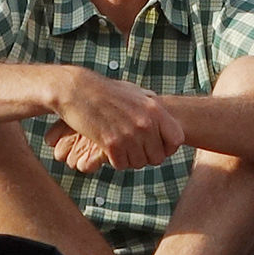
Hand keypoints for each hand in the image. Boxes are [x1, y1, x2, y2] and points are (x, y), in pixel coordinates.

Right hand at [45, 68, 181, 170]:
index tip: (157, 147)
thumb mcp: (133, 91)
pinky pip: (121, 165)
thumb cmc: (104, 90)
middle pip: (157, 157)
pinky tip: (108, 149)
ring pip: (139, 164)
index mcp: (154, 110)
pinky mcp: (111, 144)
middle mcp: (145, 123)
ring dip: (129, 159)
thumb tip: (161, 106)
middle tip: (133, 149)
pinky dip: (115, 161)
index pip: (177, 140)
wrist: (76, 90)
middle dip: (146, 157)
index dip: (168, 148)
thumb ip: (150, 101)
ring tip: (120, 147)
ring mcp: (128, 134)